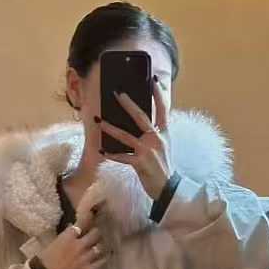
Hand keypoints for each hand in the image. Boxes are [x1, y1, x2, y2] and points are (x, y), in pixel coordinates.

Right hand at [37, 192, 108, 268]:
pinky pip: (101, 261)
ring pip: (100, 246)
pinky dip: (103, 258)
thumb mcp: (53, 243)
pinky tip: (105, 256)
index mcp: (68, 237)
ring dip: (100, 244)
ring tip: (100, 244)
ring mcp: (85, 257)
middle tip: (96, 232)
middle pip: (95, 233)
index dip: (86, 221)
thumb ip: (65, 235)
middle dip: (96, 232)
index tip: (89, 218)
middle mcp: (79, 245)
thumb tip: (72, 227)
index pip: (81, 223)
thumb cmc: (46, 260)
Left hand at [98, 79, 172, 200]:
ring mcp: (148, 150)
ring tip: (98, 120)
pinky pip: (122, 157)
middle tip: (116, 92)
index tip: (153, 80)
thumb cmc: (165, 167)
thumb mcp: (165, 146)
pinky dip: (112, 154)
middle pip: (141, 117)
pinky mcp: (140, 163)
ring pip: (126, 136)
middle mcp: (157, 138)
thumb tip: (142, 123)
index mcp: (164, 133)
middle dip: (128, 104)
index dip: (158, 94)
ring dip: (110, 128)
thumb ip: (156, 133)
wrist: (169, 188)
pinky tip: (102, 151)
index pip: (162, 109)